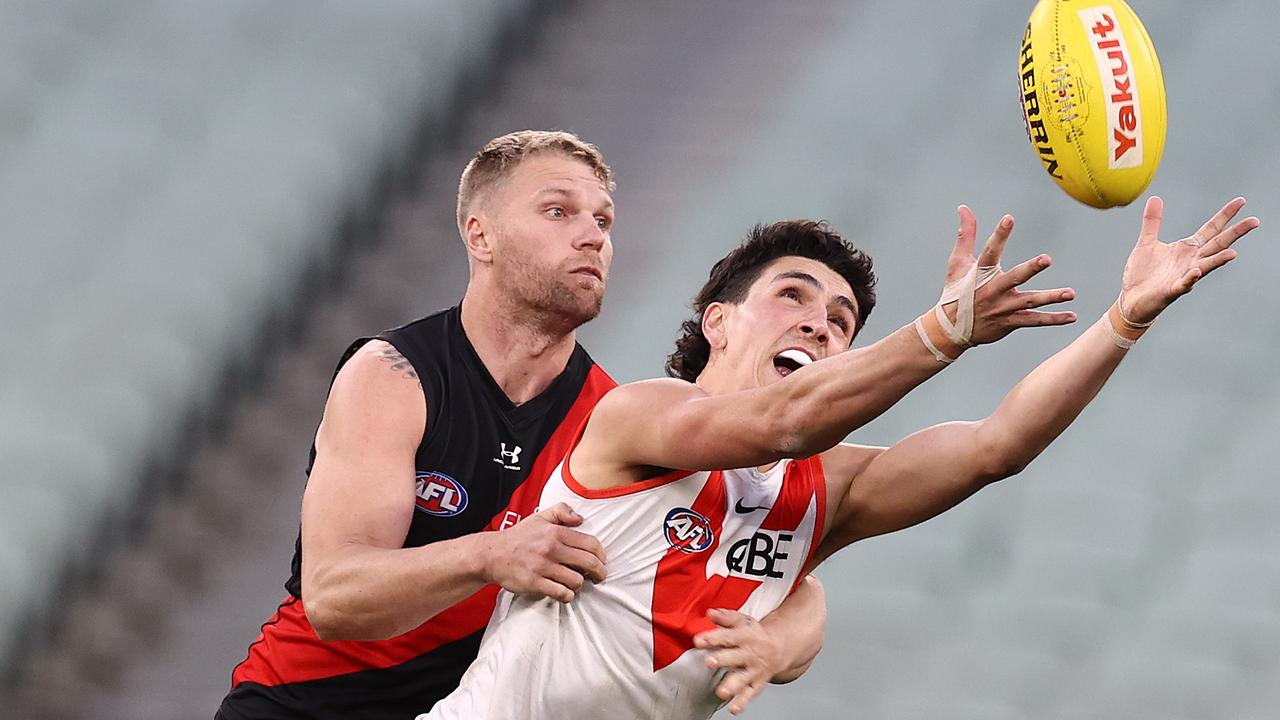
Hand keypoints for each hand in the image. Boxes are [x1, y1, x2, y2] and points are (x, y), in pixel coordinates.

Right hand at [480, 502, 605, 601]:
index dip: (601, 555)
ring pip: (576, 580)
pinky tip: (565, 593)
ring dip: (580, 584)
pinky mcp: (535, 582)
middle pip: (589, 563)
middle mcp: (552, 548)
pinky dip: (567, 596)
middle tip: (599, 577)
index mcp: (556, 532)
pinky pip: (561, 593)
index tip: (602, 561)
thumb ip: (561, 511)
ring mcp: (543, 567)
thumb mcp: (539, 517)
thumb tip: (580, 518)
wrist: (492, 554)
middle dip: (599, 572)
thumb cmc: (518, 537)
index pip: (591, 544)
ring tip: (576, 583)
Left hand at [693, 608, 783, 714]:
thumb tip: (710, 613)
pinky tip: (734, 708)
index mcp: (745, 636)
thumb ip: (725, 618)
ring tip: (721, 692)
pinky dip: (742, 702)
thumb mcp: (742, 621)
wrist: (780, 647)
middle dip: (722, 660)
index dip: (712, 638)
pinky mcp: (756, 683)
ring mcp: (754, 670)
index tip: (698, 640)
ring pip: (743, 678)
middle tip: (709, 662)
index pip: (728, 636)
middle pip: (735, 656)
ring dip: (732, 686)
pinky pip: (749, 693)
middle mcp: (750, 653)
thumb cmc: (754, 634)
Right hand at [941, 205, 1077, 345]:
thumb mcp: (957, 263)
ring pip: (1029, 302)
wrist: (950, 330)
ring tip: (1070, 293)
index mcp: (980, 273)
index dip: (999, 235)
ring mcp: (1003, 308)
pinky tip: (1071, 316)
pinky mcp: (1010, 322)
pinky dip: (1053, 320)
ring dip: (1050, 298)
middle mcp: (993, 290)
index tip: (1009, 219)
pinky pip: (1034, 321)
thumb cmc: (956, 292)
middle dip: (1030, 268)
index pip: (990, 251)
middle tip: (1047, 259)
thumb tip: (963, 208)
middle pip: (1014, 278)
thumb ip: (966, 235)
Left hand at [1119, 196, 1258, 323]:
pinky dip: (1190, 278)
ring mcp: (1185, 276)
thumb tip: (1155, 198)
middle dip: (1235, 233)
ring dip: (1219, 260)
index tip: (1240, 201)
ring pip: (1206, 266)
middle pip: (1218, 244)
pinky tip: (1195, 271)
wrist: (1132, 298)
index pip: (1211, 228)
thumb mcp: (1147, 243)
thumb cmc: (1143, 273)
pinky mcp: (1172, 290)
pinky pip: (1184, 284)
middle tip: (1254, 221)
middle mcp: (1191, 261)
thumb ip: (1153, 221)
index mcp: (1187, 248)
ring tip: (1233, 254)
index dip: (1225, 215)